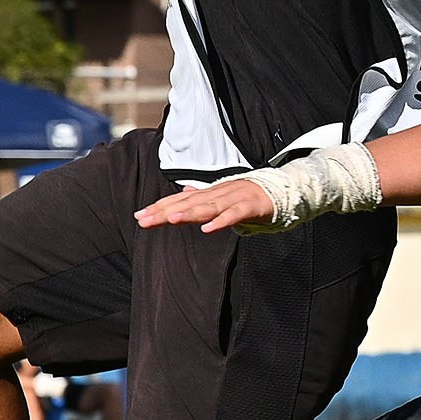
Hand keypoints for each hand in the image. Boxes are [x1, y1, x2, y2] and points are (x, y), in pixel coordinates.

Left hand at [135, 178, 277, 234]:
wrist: (281, 190)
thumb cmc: (250, 197)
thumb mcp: (222, 199)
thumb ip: (203, 198)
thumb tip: (184, 193)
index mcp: (210, 194)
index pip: (180, 201)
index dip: (160, 208)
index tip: (139, 216)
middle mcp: (218, 194)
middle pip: (188, 204)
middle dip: (165, 212)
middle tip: (144, 220)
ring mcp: (234, 198)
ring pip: (208, 207)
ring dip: (188, 213)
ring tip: (170, 220)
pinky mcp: (251, 206)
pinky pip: (234, 215)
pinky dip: (221, 221)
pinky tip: (208, 229)